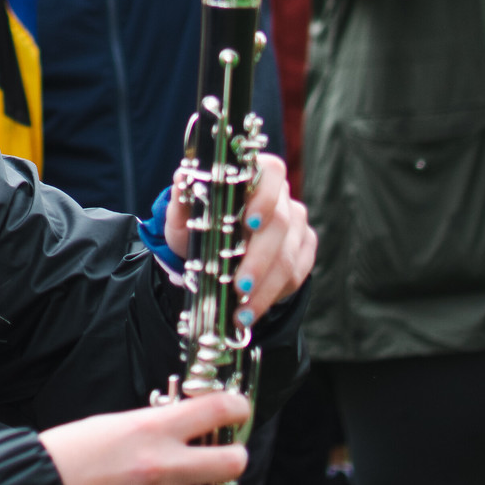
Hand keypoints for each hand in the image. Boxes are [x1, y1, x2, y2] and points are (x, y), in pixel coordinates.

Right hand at [38, 395, 250, 484]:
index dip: (239, 406)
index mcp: (152, 428)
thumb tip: (188, 425)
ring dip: (207, 479)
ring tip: (187, 471)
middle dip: (235, 454)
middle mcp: (164, 463)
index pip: (218, 409)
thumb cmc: (75, 451)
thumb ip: (157, 424)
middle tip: (223, 449)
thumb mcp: (118, 423)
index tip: (238, 407)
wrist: (46, 481)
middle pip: (234, 461)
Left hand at [165, 154, 313, 326]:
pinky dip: (272, 295)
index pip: (271, 173)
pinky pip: (297, 274)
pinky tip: (251, 310)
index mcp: (254, 175)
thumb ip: (181, 199)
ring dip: (265, 287)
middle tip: (240, 286)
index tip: (251, 222)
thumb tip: (181, 180)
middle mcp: (281, 197)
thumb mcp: (183, 215)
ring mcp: (296, 225)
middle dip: (259, 259)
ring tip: (242, 310)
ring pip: (289, 256)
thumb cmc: (198, 226)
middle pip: (281, 224)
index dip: (265, 197)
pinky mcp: (304, 250)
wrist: (210, 250)